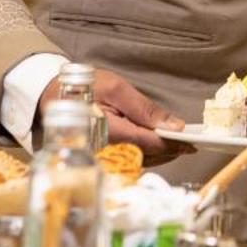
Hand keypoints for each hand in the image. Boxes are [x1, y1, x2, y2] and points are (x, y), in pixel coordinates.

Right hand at [39, 68, 190, 164]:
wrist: (52, 96)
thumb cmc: (82, 88)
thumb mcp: (117, 90)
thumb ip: (145, 109)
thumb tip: (174, 125)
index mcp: (112, 133)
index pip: (151, 144)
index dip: (174, 144)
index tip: (193, 143)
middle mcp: (110, 150)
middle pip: (149, 155)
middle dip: (171, 150)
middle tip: (191, 144)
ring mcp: (106, 154)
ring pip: (142, 159)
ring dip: (162, 152)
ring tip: (180, 143)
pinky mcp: (105, 153)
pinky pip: (131, 157)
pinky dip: (149, 152)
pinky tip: (159, 144)